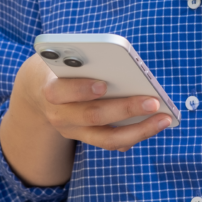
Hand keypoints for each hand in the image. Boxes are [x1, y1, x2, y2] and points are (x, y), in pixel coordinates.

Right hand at [12, 54, 171, 152]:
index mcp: (49, 90)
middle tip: (153, 101)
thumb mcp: (63, 58)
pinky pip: (112, 143)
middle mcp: (59, 116)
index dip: (81, 90)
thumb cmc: (60, 66)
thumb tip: (121, 67)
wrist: (37, 91)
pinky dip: (135, 135)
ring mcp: (73, 131)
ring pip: (107, 138)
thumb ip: (83, 60)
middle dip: (125, 109)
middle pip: (93, 116)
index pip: (60, 92)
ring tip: (164, 118)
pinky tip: (155, 125)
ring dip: (139, 130)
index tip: (103, 84)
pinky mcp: (86, 138)